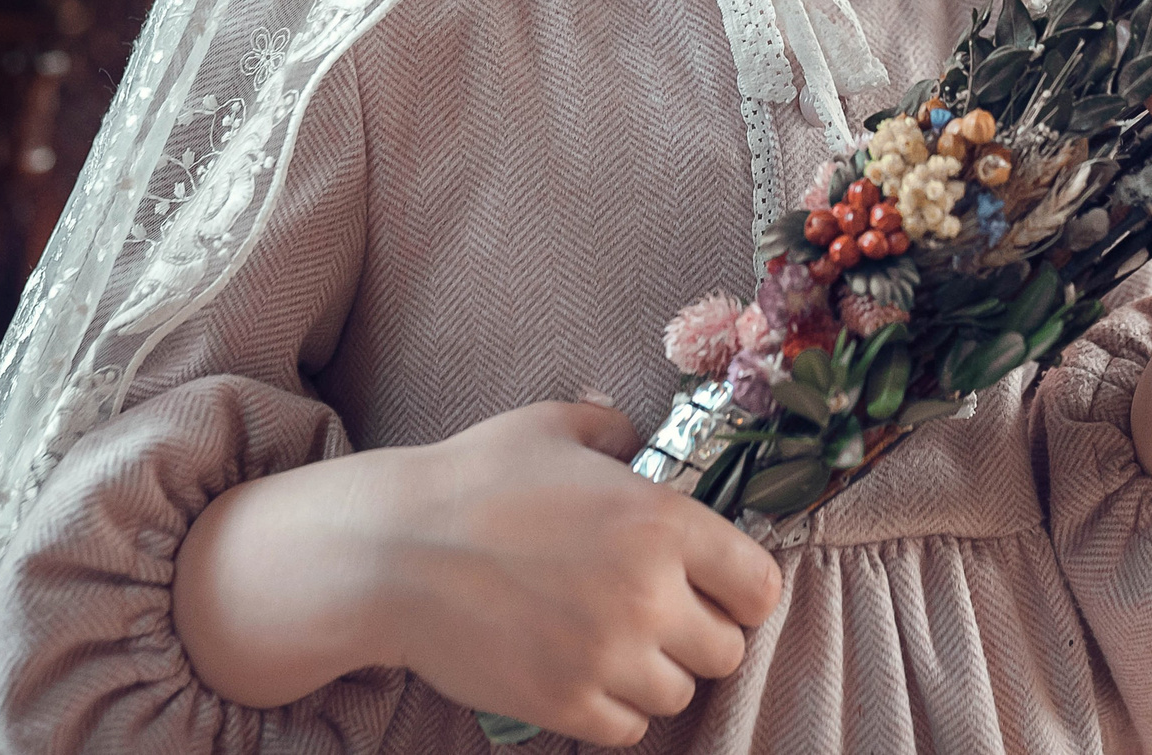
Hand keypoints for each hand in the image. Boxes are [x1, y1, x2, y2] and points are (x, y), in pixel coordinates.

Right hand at [174, 400, 781, 744]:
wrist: (391, 551)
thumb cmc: (473, 480)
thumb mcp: (552, 426)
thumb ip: (613, 428)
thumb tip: (635, 436)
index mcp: (662, 521)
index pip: (760, 585)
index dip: (744, 590)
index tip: (720, 588)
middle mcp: (649, 595)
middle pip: (726, 650)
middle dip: (699, 634)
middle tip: (660, 616)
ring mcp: (608, 656)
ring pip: (679, 695)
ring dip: (656, 674)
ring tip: (615, 644)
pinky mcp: (565, 703)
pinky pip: (627, 730)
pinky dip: (614, 709)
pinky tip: (585, 673)